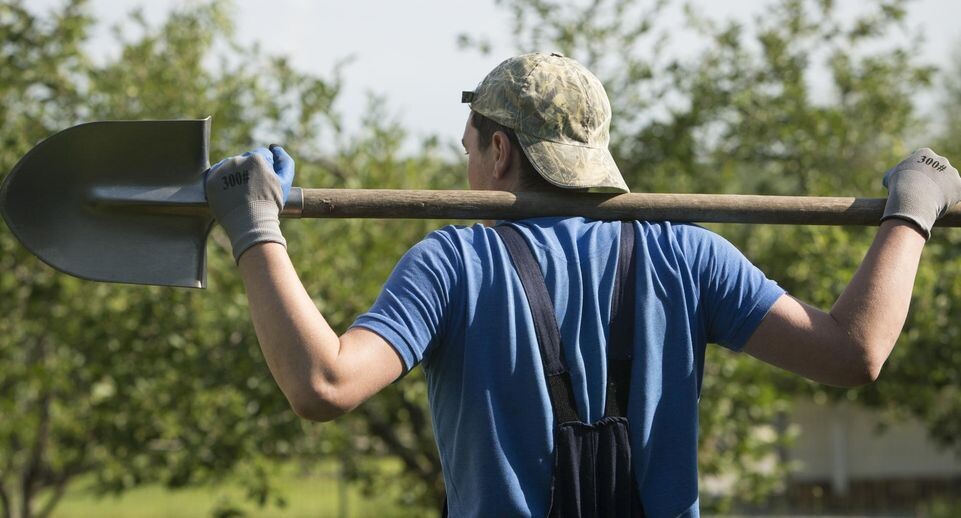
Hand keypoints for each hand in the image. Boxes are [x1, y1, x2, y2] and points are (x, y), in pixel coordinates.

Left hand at [205, 145, 295, 261]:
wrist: (250, 224)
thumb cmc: (269, 205)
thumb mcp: (284, 182)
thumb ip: (284, 161)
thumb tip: (274, 147)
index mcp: (256, 158)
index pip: (261, 156)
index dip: (265, 170)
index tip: (263, 183)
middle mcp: (237, 160)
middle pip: (245, 160)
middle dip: (249, 171)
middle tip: (252, 190)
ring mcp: (222, 169)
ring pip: (230, 167)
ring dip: (235, 175)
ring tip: (240, 193)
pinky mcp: (211, 180)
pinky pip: (217, 176)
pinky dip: (222, 182)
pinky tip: (229, 193)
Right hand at [881, 147, 960, 238]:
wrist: (914, 196)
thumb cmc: (899, 185)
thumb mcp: (890, 176)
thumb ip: (895, 173)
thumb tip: (893, 177)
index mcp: (924, 153)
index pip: (921, 160)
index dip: (915, 172)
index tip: (910, 181)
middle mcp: (941, 159)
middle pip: (936, 169)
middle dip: (930, 179)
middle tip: (920, 192)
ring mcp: (952, 172)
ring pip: (947, 181)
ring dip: (940, 189)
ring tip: (928, 201)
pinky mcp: (959, 185)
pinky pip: (955, 193)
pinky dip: (948, 199)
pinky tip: (937, 205)